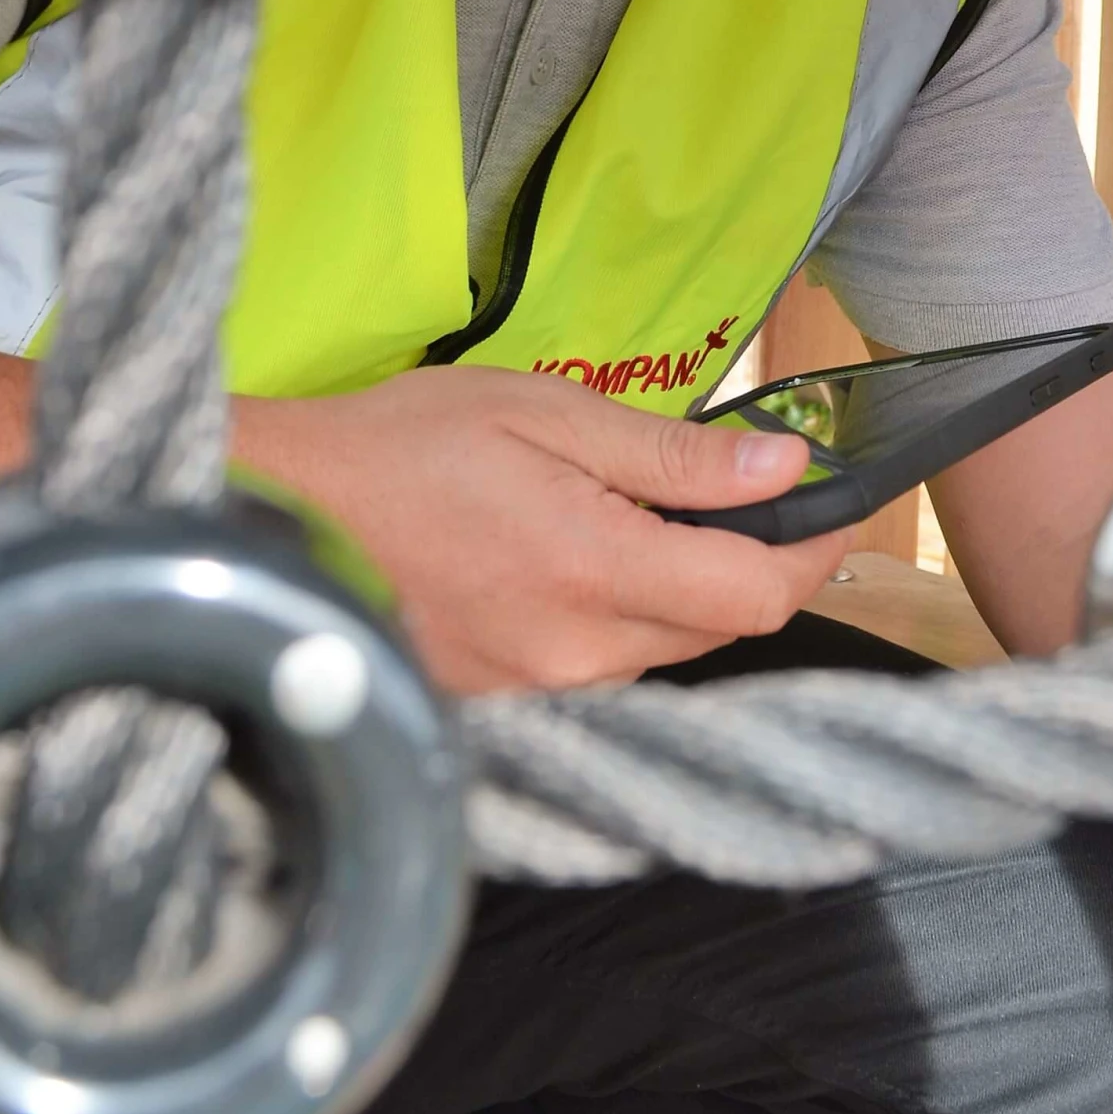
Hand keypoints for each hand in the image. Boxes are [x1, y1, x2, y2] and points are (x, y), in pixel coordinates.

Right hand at [234, 368, 851, 693]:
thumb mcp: (547, 412)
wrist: (278, 510)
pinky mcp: (507, 702)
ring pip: (666, 652)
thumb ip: (671, 456)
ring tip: (666, 516)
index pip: (756, 597)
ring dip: (689, 592)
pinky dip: (628, 615)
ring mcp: (539, 690)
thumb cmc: (407, 441)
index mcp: (592, 571)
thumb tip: (782, 470)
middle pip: (721, 630)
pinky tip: (596, 558)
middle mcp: (576, 655)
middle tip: (756, 492)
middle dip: (756, 565)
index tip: (834, 501)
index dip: (812, 549)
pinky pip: (606, 666)